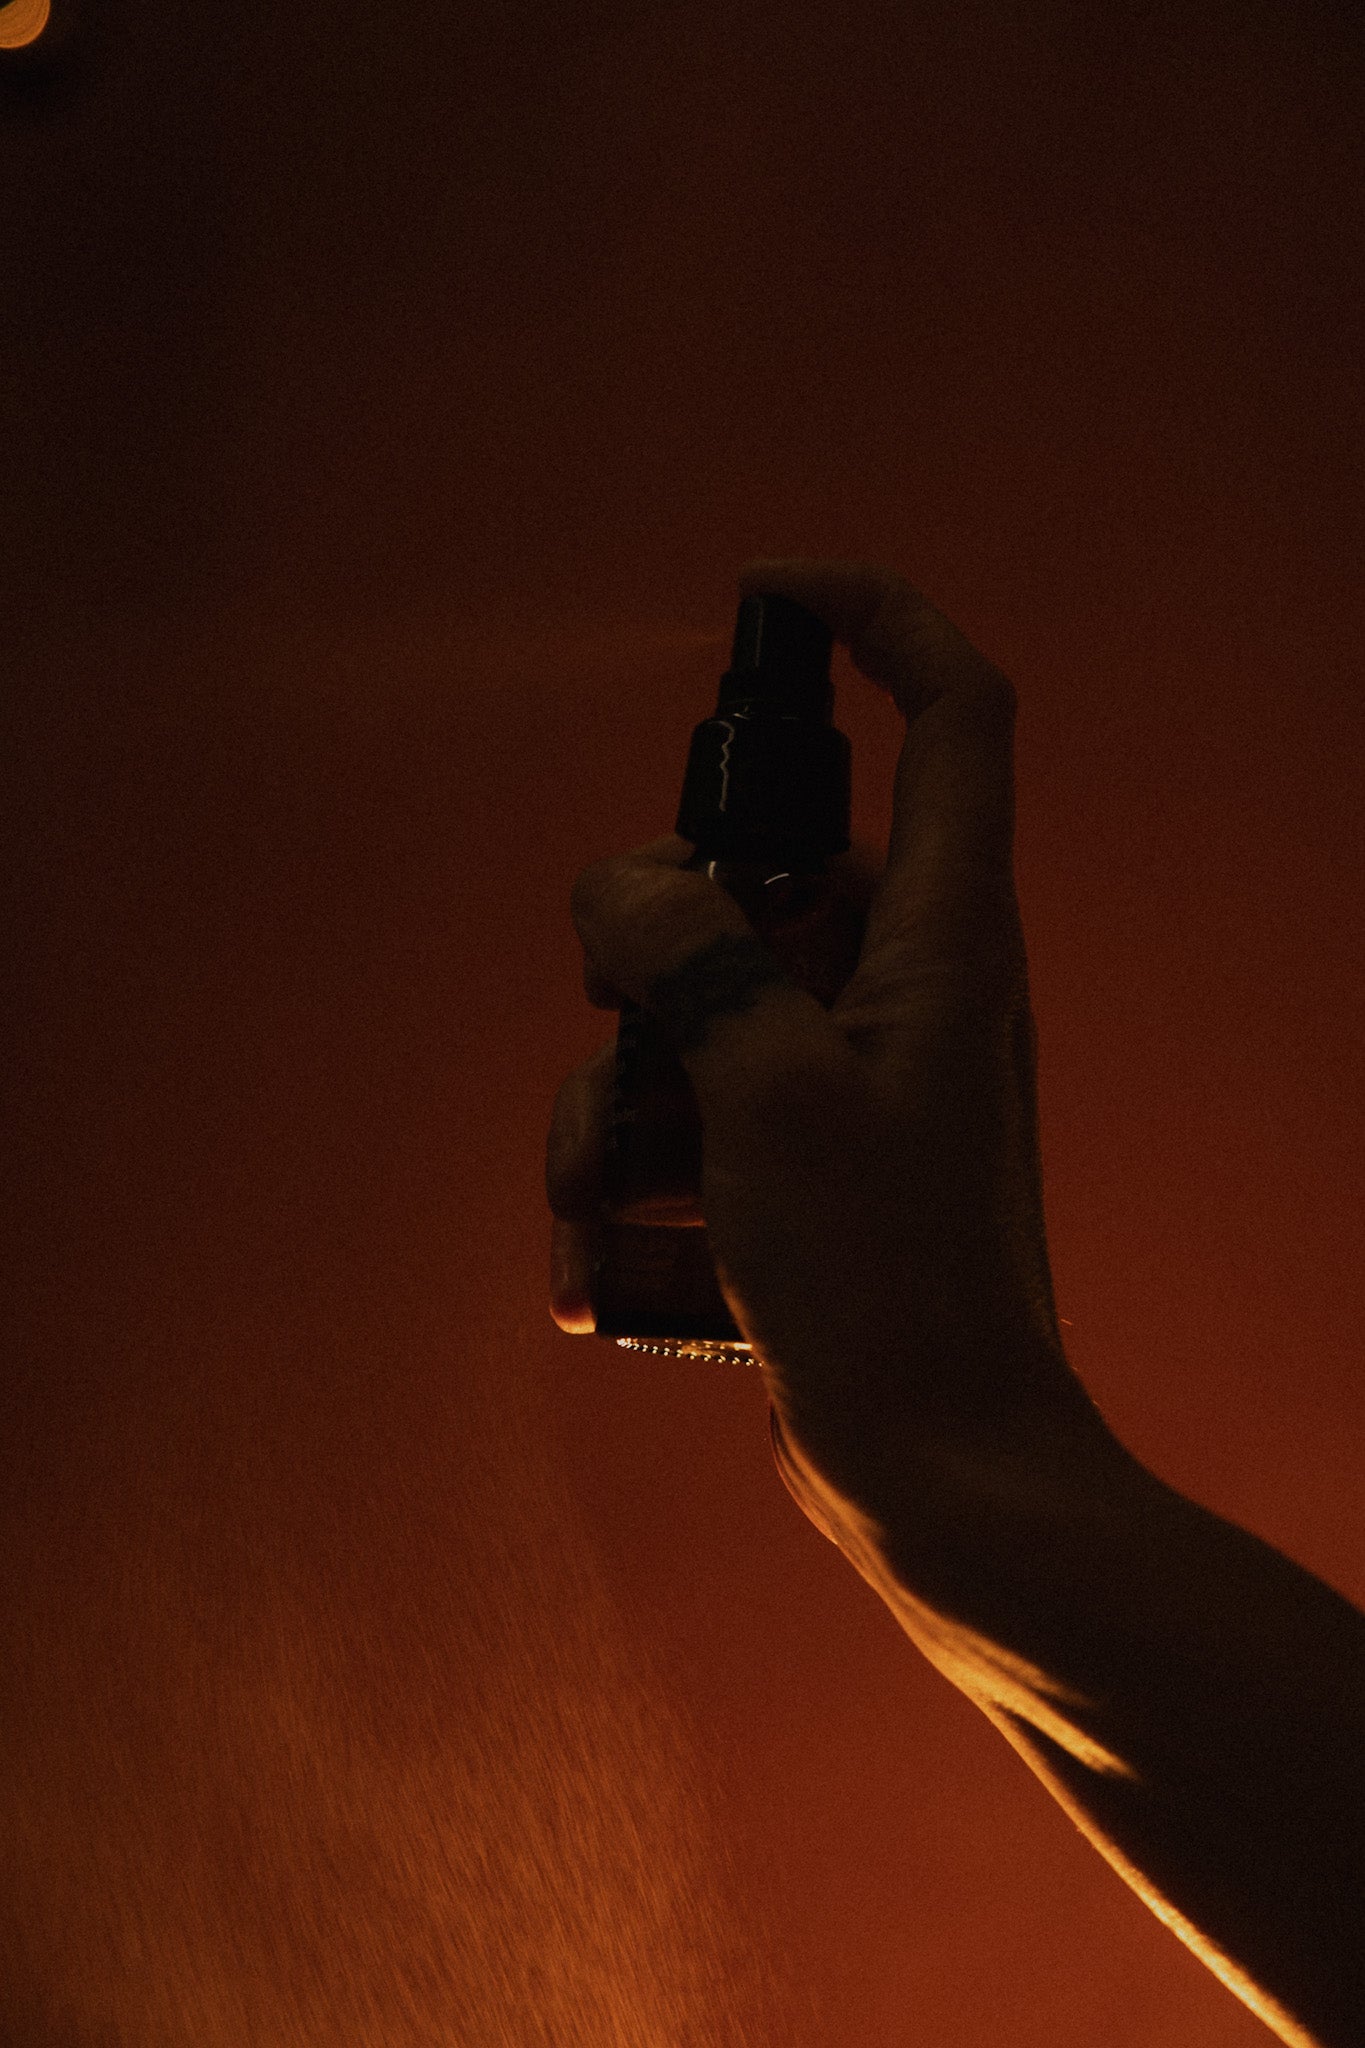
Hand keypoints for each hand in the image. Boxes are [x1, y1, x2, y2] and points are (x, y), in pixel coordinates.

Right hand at [549, 560, 1110, 1540]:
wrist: (936, 1470)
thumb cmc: (891, 1285)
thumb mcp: (773, 1095)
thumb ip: (691, 958)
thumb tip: (620, 888)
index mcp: (942, 933)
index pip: (953, 712)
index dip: (877, 620)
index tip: (764, 598)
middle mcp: (903, 983)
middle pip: (756, 869)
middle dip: (650, 942)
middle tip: (627, 1025)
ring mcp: (847, 1074)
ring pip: (695, 1004)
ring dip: (618, 1091)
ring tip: (610, 1195)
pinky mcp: (798, 1159)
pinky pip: (689, 1110)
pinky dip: (636, 1169)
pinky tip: (609, 1262)